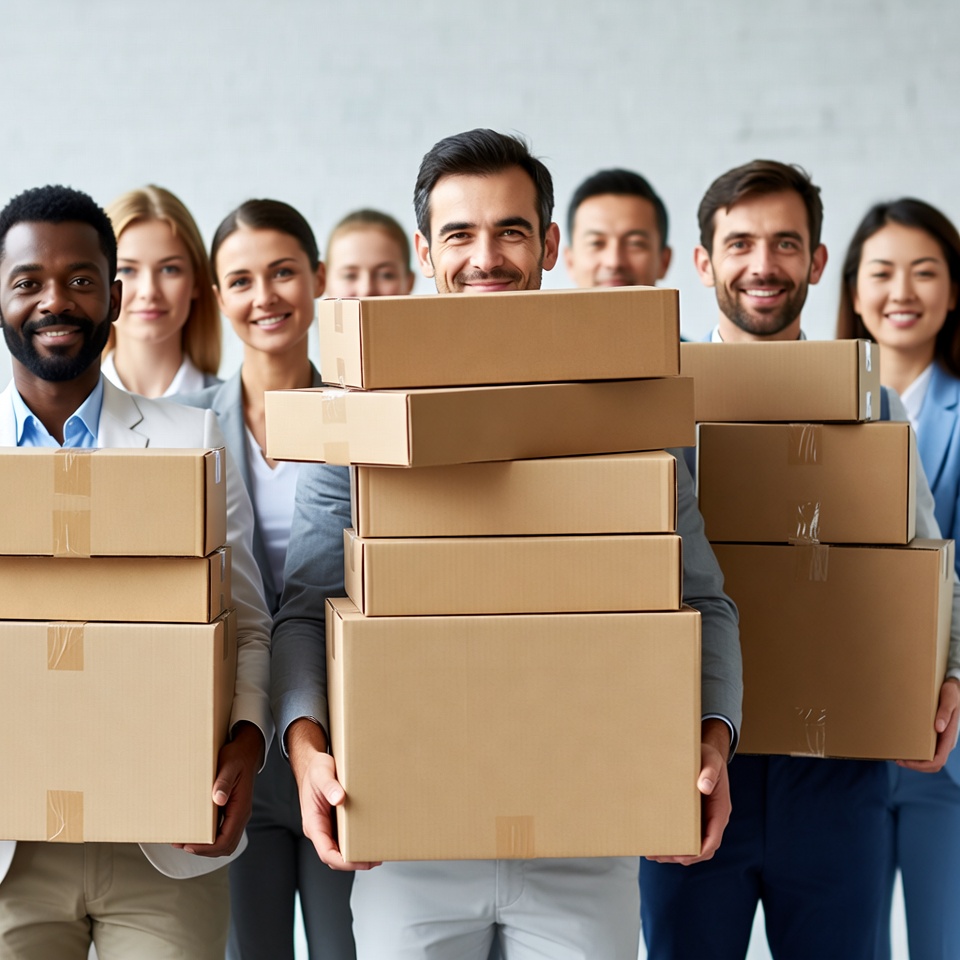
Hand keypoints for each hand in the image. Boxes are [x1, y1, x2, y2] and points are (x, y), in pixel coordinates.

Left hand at [176, 721, 264, 856]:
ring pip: (225, 842)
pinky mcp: (233, 811)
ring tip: (185, 841)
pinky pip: (223, 832)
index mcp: (241, 808)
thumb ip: (224, 782)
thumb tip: (218, 799)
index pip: (226, 839)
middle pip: (226, 846)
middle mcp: (241, 815)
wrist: (248, 750)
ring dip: (207, 847)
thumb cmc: (238, 757)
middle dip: (204, 851)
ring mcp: (237, 814)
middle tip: (182, 845)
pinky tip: (196, 831)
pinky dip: (210, 838)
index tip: (189, 845)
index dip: (207, 848)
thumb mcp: (229, 766)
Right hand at [287, 718, 379, 870]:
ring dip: (356, 855)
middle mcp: (319, 828)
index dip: (343, 861)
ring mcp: (327, 826)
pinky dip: (356, 842)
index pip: (326, 852)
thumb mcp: (321, 774)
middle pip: (334, 856)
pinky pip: (344, 837)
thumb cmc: (315, 770)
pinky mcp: (334, 821)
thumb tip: (339, 798)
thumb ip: (329, 786)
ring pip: (339, 848)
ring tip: (376, 852)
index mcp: (313, 823)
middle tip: (375, 859)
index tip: (359, 861)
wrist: (312, 763)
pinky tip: (370, 838)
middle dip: (354, 862)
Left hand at [646, 718, 730, 865]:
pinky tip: (658, 841)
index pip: (714, 838)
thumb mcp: (711, 760)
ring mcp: (704, 819)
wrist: (707, 752)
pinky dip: (674, 841)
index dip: (700, 850)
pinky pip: (687, 834)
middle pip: (702, 847)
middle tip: (660, 855)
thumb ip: (709, 772)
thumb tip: (704, 787)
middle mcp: (713, 818)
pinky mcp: (694, 816)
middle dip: (683, 856)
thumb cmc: (709, 757)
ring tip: (654, 853)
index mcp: (720, 809)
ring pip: (693, 844)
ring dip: (675, 852)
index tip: (683, 857)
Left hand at [897, 678, 959, 772]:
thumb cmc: (951, 692)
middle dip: (916, 765)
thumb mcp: (949, 699)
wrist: (954, 687)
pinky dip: (917, 752)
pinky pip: (928, 749)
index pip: (938, 761)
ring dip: (916, 761)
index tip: (904, 761)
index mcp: (950, 737)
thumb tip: (938, 728)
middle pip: (933, 764)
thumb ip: (945, 712)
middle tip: (897, 759)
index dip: (921, 765)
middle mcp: (946, 741)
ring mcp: (942, 739)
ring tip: (898, 755)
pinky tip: (905, 746)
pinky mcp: (937, 734)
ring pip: (930, 759)